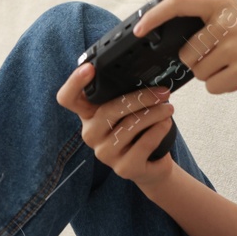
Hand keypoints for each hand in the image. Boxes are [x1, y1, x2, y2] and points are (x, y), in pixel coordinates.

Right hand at [56, 60, 177, 188]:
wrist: (152, 164)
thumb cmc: (138, 131)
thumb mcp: (127, 109)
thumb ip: (124, 93)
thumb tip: (142, 72)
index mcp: (88, 114)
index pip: (68, 98)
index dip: (74, 83)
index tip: (89, 68)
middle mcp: (91, 134)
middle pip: (108, 109)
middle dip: (140, 98)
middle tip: (162, 92)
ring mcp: (105, 153)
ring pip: (130, 126)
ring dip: (155, 113)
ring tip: (168, 108)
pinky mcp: (124, 168)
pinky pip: (143, 144)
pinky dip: (159, 130)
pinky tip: (166, 123)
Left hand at [129, 0, 236, 94]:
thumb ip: (212, 20)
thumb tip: (181, 45)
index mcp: (222, 3)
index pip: (177, 3)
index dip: (153, 16)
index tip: (138, 30)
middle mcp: (226, 22)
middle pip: (187, 53)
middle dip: (196, 62)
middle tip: (219, 56)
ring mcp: (236, 46)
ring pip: (200, 73)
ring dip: (212, 75)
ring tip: (236, 63)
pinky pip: (215, 87)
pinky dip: (223, 86)